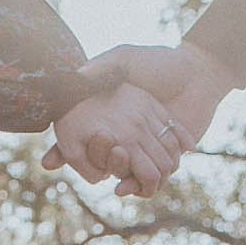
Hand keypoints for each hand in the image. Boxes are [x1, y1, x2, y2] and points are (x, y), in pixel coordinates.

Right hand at [43, 43, 233, 195]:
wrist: (196, 73)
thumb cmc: (158, 63)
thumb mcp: (123, 58)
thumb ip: (100, 68)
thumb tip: (73, 77)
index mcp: (110, 118)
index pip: (80, 139)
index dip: (62, 151)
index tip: (50, 160)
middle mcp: (125, 135)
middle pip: (103, 161)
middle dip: (99, 165)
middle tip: (104, 160)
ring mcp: (145, 147)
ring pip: (126, 174)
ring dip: (120, 180)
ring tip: (120, 183)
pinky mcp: (166, 156)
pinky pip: (149, 179)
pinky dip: (140, 186)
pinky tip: (132, 185)